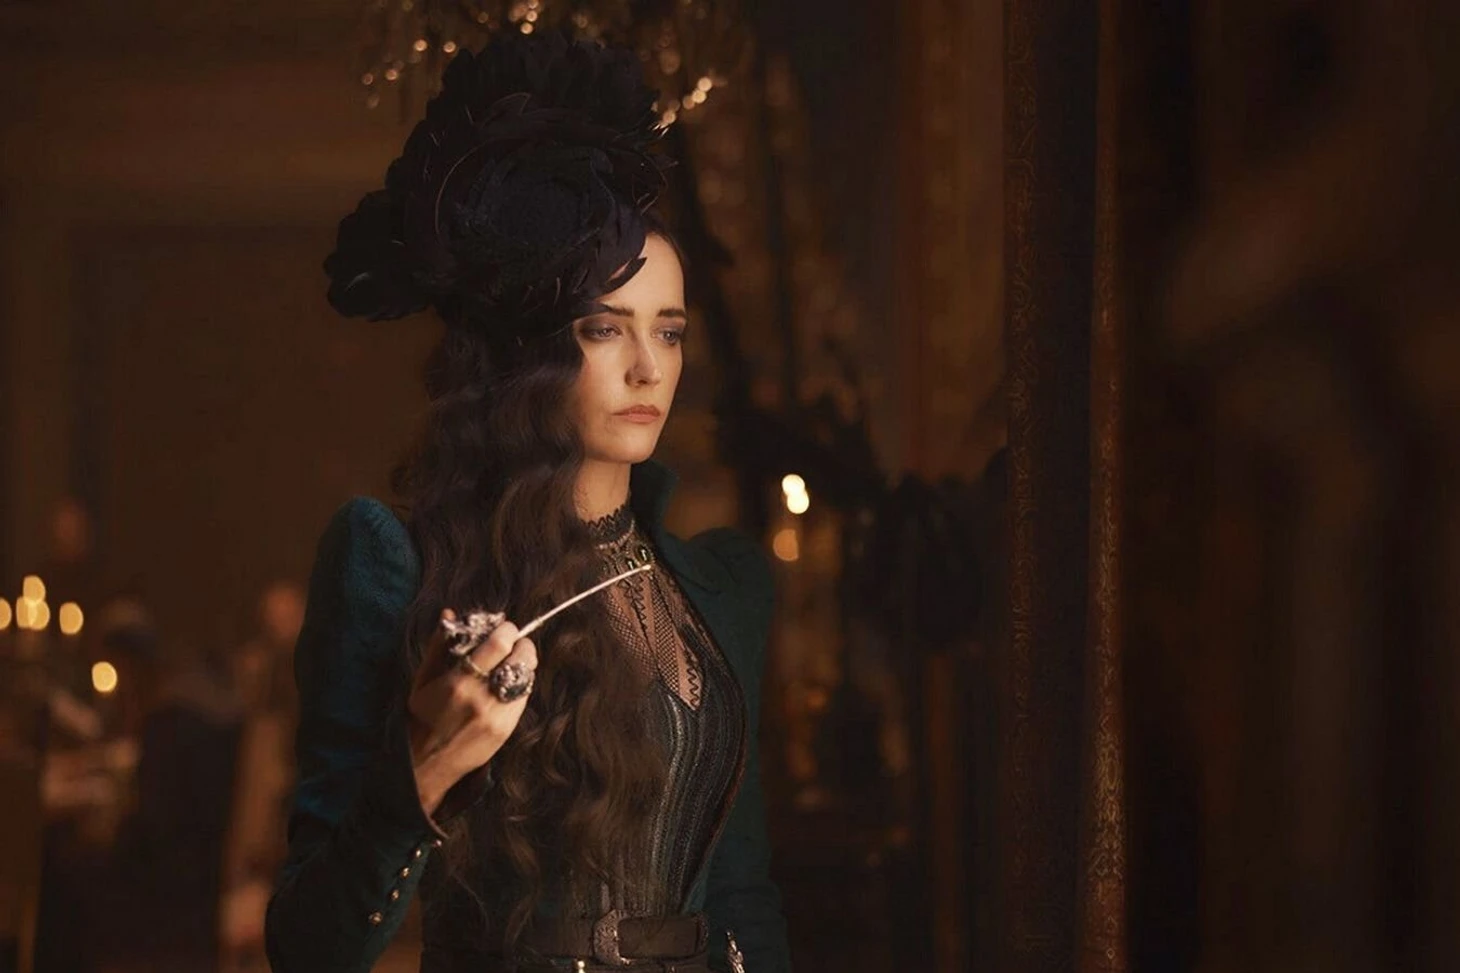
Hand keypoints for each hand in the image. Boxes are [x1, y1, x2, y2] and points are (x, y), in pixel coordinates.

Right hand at [406, 608, 536, 815]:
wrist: (426, 764)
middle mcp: (482, 698)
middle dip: (522, 645)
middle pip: (521, 658)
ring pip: (527, 678)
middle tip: (514, 644)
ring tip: (511, 663)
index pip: (499, 644)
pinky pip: (523, 698)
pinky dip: (520, 686)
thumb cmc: (421, 718)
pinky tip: (507, 685)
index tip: (505, 628)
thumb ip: (439, 645)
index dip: (508, 630)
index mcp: (459, 682)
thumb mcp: (423, 680)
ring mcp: (497, 716)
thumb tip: (450, 613)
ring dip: (523, 665)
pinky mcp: (506, 730)